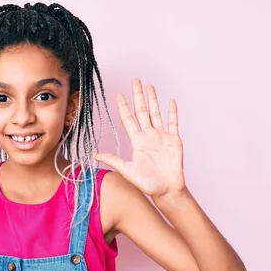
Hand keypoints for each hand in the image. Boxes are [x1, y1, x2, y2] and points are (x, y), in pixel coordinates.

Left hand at [95, 79, 184, 197]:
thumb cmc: (148, 184)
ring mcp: (161, 136)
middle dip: (138, 96)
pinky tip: (170, 101)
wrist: (167, 190)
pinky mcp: (174, 140)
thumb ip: (114, 161)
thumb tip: (96, 155)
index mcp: (137, 142)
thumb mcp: (128, 171)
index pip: (128, 120)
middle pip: (142, 111)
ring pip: (156, 113)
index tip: (118, 95)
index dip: (123, 107)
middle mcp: (148, 136)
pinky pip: (173, 122)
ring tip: (149, 86)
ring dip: (153, 99)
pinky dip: (172, 111)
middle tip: (135, 81)